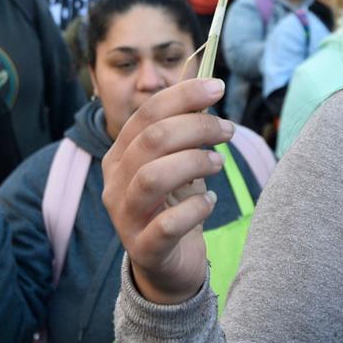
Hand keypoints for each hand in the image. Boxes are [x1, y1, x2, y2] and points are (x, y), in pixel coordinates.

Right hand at [101, 78, 232, 305]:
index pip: (147, 113)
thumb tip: (205, 78)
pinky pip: (167, 225)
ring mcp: (125, 217)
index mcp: (121, 154)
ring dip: (194, 163)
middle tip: (228, 131)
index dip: (183, 95)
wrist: (168, 263)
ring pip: (153, 177)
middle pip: (152, 140)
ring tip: (218, 163)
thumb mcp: (178, 159)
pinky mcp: (143, 248)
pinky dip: (196, 209)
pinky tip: (210, 201)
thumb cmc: (174, 204)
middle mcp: (115, 182)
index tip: (218, 88)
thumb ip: (185, 123)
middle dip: (197, 127)